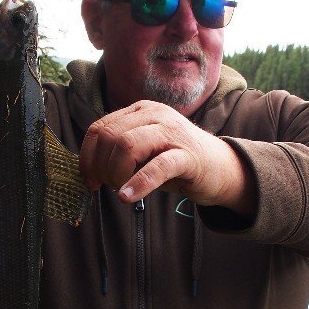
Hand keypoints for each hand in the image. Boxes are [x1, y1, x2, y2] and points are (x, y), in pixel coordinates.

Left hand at [79, 101, 256, 216]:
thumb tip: (87, 169)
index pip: (100, 128)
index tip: (89, 180)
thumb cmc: (176, 161)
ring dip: (116, 174)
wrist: (221, 167)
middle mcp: (154, 114)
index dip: (87, 156)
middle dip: (100, 167)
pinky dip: (138, 183)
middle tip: (106, 187)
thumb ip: (118, 152)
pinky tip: (128, 197)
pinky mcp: (187, 155)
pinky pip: (157, 167)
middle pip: (110, 136)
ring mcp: (171, 132)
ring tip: (122, 191)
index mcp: (140, 111)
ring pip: (127, 146)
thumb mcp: (143, 151)